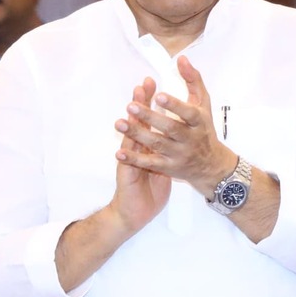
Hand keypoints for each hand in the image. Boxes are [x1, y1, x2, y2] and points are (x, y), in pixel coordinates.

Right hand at [109, 77, 171, 234]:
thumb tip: (174, 129)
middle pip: (139, 122)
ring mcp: (131, 159)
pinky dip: (126, 154)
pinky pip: (128, 162)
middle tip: (143, 85)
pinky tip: (120, 145)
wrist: (135, 211)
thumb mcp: (161, 166)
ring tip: (131, 105)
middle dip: (142, 103)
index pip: (151, 119)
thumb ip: (165, 147)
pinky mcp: (128, 173)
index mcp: (149, 145)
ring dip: (131, 122)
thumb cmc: (150, 190)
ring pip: (132, 138)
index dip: (152, 102)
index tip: (154, 84)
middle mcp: (138, 148)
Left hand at [116, 57, 235, 197]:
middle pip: (170, 128)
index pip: (188, 113)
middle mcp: (190, 139)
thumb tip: (181, 59)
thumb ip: (193, 80)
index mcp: (199, 121)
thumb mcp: (204, 104)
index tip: (159, 96)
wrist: (211, 165)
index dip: (174, 105)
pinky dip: (134, 159)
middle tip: (131, 106)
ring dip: (137, 134)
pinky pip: (150, 163)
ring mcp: (179, 154)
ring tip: (119, 123)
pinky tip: (119, 153)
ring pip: (157, 144)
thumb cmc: (204, 129)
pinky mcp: (169, 167)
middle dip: (150, 117)